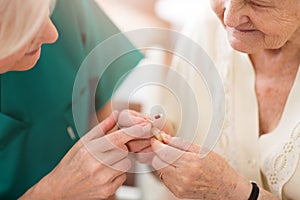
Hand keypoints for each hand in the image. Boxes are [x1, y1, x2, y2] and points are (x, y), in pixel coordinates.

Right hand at [20, 111, 150, 198]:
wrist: (60, 188)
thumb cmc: (71, 163)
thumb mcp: (82, 142)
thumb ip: (102, 128)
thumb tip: (116, 114)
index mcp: (90, 150)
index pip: (118, 138)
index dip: (135, 131)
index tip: (146, 125)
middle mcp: (96, 165)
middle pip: (125, 151)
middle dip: (123, 147)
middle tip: (111, 149)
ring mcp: (102, 180)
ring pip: (126, 164)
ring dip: (120, 161)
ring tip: (105, 163)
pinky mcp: (107, 191)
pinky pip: (122, 177)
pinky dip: (117, 174)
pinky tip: (104, 173)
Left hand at [151, 134, 249, 198]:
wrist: (226, 188)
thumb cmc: (217, 168)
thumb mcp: (201, 150)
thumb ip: (180, 143)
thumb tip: (165, 137)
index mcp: (190, 162)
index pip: (163, 152)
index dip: (157, 144)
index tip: (156, 139)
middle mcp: (183, 176)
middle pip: (158, 162)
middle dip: (158, 152)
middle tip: (163, 147)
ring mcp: (179, 186)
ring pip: (159, 170)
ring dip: (162, 162)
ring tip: (173, 158)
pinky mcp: (177, 192)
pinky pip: (165, 179)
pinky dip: (167, 171)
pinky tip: (177, 169)